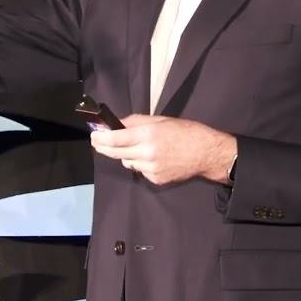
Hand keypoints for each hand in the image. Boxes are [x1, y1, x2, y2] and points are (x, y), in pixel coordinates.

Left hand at [89, 115, 235, 185]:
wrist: (206, 153)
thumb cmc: (185, 132)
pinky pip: (140, 171)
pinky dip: (141, 164)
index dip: (101, 138)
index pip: (115, 139)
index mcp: (148, 135)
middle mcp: (147, 153)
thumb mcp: (161, 120)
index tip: (93, 135)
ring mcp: (151, 169)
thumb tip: (118, 124)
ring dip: (126, 155)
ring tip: (138, 148)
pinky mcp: (156, 179)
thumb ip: (137, 122)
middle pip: (116, 153)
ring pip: (127, 163)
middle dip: (104, 148)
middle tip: (97, 142)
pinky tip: (153, 158)